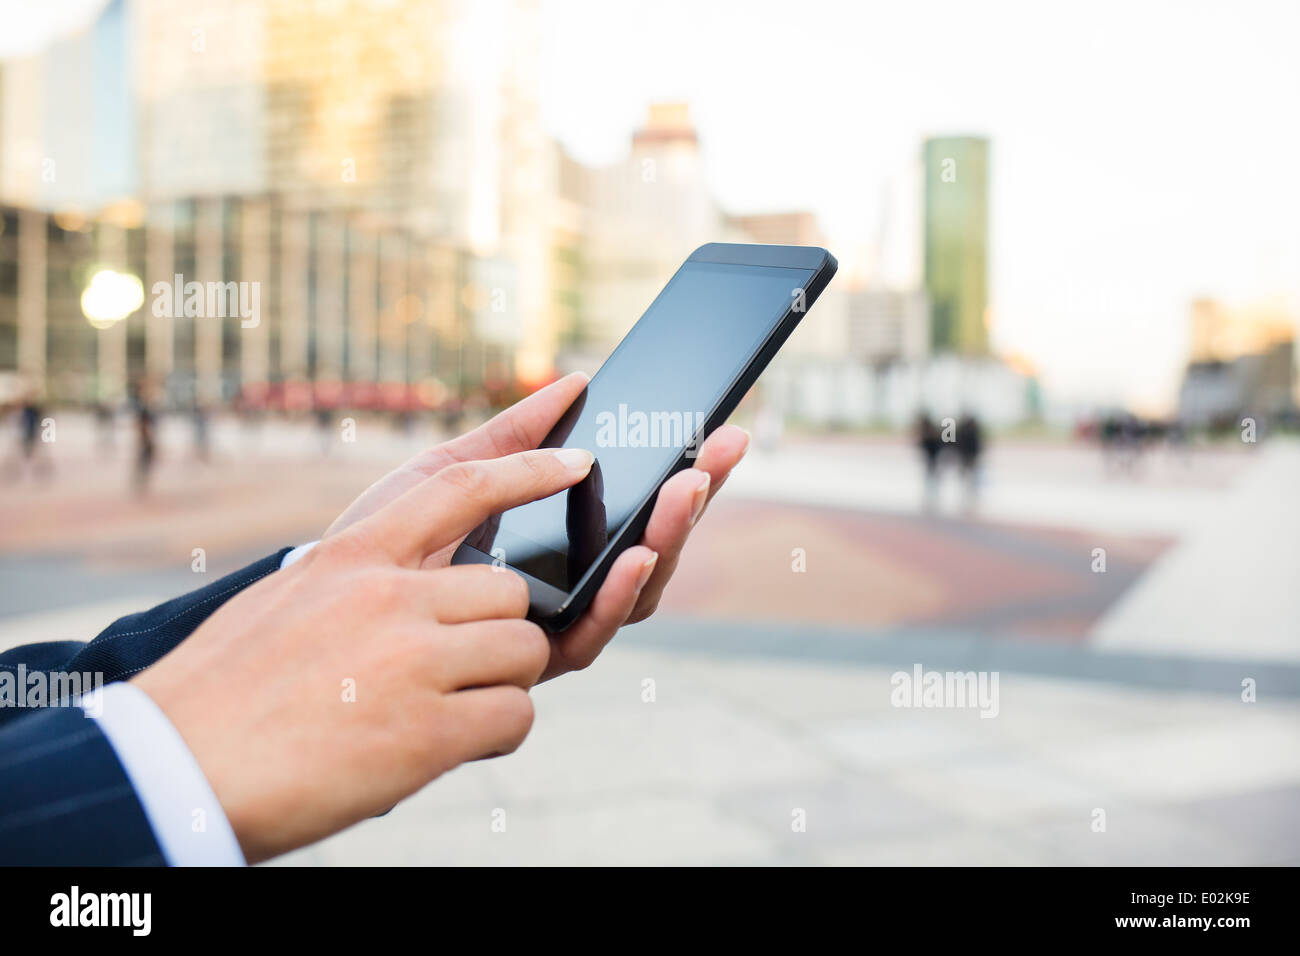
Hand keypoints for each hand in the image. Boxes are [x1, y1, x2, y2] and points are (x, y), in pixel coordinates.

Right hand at [134, 446, 596, 861]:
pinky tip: (445, 746)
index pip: (462, 487)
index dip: (529, 467)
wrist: (169, 768)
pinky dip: (495, 733)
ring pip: (523, 652)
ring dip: (501, 684)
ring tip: (445, 712)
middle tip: (462, 667)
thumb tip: (410, 582)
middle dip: (501, 631)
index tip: (576, 457)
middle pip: (510, 593)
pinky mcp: (427, 735)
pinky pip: (514, 717)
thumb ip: (354, 579)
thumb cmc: (220, 691)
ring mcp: (412, 664)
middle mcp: (388, 599)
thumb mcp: (285, 599)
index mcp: (352, 557)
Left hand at [324, 373, 749, 681]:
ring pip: (636, 590)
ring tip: (685, 491)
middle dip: (692, 499)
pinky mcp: (530, 664)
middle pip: (650, 546)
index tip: (717, 428)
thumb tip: (576, 381)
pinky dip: (618, 594)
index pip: (635, 507)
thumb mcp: (451, 471)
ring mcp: (552, 625)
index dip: (682, 472)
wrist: (317, 605)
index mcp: (557, 539)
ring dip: (668, 539)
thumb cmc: (382, 538)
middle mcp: (565, 586)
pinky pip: (592, 633)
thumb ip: (513, 436)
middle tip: (721, 448)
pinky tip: (634, 555)